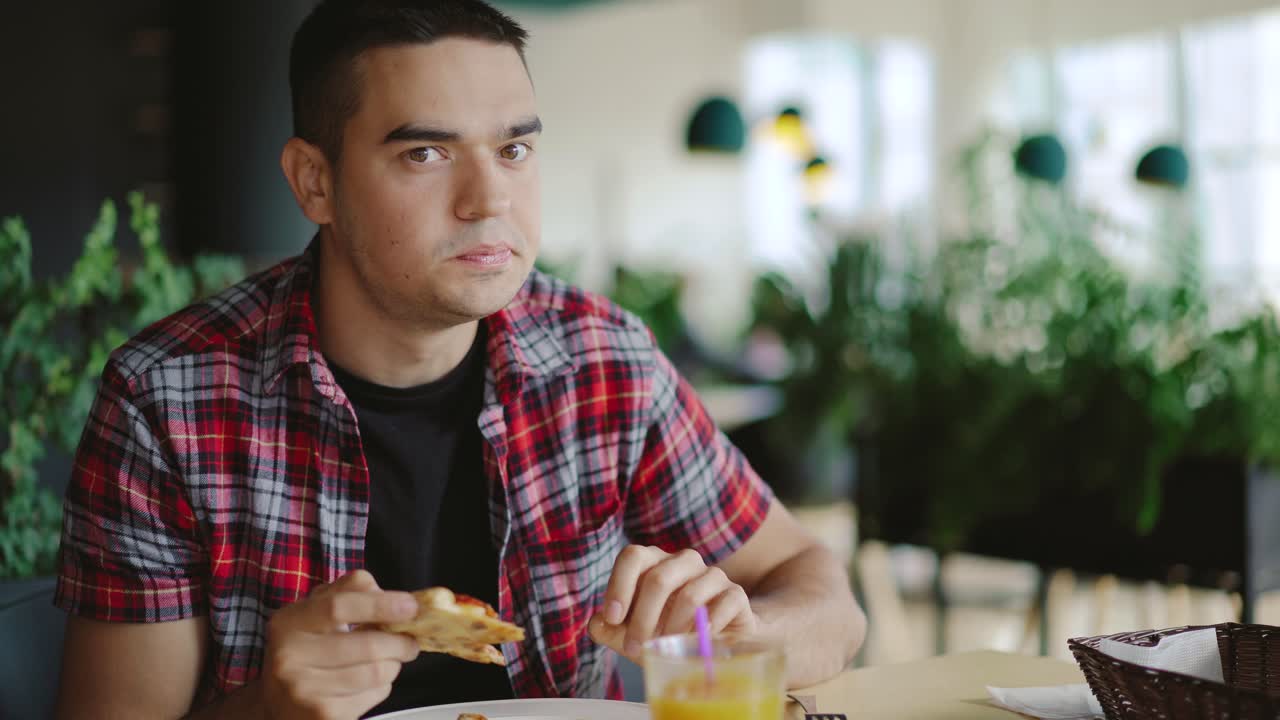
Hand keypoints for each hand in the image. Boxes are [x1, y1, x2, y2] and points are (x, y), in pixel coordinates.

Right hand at [260, 570, 419, 719]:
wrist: (279, 704)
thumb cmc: (307, 650)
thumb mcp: (317, 611)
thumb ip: (352, 592)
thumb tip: (394, 600)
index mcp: (289, 622)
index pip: (340, 606)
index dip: (381, 605)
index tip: (411, 607)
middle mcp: (289, 657)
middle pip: (367, 645)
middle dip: (400, 643)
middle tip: (411, 642)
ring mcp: (304, 690)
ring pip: (375, 672)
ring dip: (393, 665)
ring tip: (388, 661)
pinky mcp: (322, 716)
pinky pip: (372, 696)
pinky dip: (380, 688)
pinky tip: (367, 685)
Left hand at [587, 546, 757, 662]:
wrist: (716, 643)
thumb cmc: (668, 633)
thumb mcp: (634, 634)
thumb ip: (610, 629)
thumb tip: (596, 623)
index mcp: (654, 563)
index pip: (633, 556)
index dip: (619, 586)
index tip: (613, 618)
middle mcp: (683, 562)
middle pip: (659, 578)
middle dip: (643, 619)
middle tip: (635, 648)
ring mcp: (712, 575)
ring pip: (690, 594)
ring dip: (673, 629)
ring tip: (667, 649)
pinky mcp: (735, 595)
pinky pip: (722, 605)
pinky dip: (706, 629)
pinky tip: (697, 643)